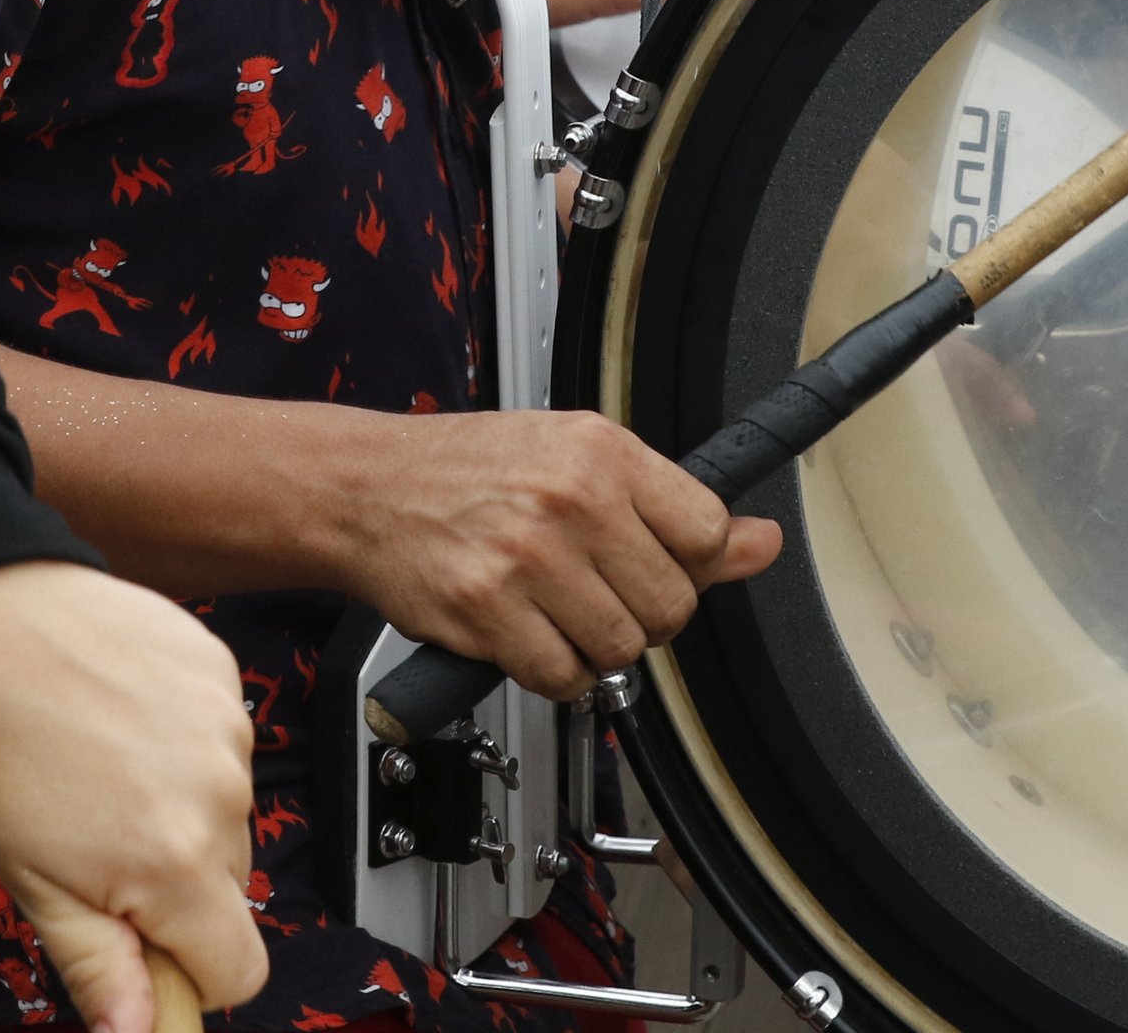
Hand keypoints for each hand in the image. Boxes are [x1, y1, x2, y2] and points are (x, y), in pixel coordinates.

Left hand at [0, 560, 267, 1032]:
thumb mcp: (28, 879)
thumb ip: (97, 965)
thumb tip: (137, 1032)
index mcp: (174, 862)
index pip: (240, 969)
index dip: (188, 971)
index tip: (137, 945)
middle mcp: (220, 794)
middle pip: (227, 890)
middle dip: (173, 885)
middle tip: (93, 841)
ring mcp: (228, 727)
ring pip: (222, 812)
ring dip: (176, 808)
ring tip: (98, 767)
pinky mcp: (221, 672)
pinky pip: (220, 741)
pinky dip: (179, 742)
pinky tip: (118, 717)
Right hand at [329, 407, 781, 700]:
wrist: (365, 487)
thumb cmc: (469, 469)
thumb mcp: (576, 458)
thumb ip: (670, 507)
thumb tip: (761, 542)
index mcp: (601, 450)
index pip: (707, 533)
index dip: (692, 566)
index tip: (659, 566)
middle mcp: (570, 497)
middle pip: (671, 605)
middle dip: (643, 615)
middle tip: (598, 594)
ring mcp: (527, 556)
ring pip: (620, 648)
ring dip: (595, 648)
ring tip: (557, 613)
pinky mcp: (486, 609)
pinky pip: (563, 677)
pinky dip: (553, 673)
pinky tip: (527, 635)